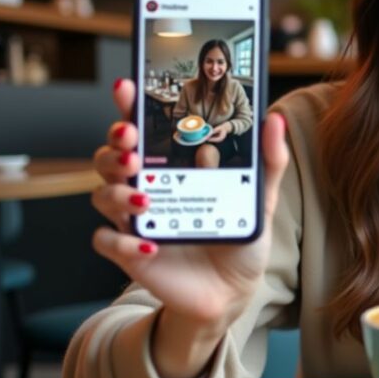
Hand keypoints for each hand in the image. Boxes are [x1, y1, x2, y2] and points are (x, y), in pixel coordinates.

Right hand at [90, 79, 288, 326]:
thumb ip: (268, 161)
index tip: (128, 88)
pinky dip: (120, 241)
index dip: (129, 107)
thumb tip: (276, 120)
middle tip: (133, 146)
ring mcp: (135, 220)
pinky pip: (106, 241)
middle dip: (114, 147)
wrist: (232, 289)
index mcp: (171, 168)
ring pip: (102, 194)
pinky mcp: (131, 253)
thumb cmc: (238, 236)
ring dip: (118, 192)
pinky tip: (148, 244)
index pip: (142, 130)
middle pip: (110, 158)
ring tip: (147, 199)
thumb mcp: (260, 198)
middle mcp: (147, 188)